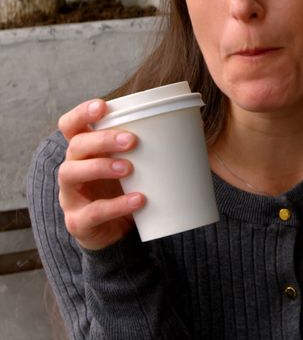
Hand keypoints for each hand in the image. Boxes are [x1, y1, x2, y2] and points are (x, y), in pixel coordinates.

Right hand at [56, 99, 143, 250]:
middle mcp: (72, 169)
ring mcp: (70, 196)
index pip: (71, 126)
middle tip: (132, 140)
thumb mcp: (135, 168)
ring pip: (71, 173)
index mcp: (84, 152)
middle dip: (102, 140)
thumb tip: (194, 129)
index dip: (81, 113)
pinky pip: (92, 212)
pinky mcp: (78, 222)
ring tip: (129, 168)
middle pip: (75, 146)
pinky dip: (116, 206)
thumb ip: (149, 150)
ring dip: (101, 167)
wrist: (115, 234)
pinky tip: (138, 200)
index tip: (103, 106)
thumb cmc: (124, 190)